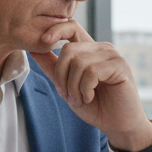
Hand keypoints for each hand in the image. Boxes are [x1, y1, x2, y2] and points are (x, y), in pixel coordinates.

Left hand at [29, 21, 151, 151]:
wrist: (117, 125)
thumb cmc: (95, 106)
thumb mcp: (67, 86)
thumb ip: (52, 67)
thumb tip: (32, 48)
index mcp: (89, 50)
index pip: (71, 26)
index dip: (55, 29)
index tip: (43, 41)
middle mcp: (101, 48)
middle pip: (69, 49)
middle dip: (61, 76)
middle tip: (68, 95)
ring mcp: (112, 55)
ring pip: (78, 62)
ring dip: (74, 87)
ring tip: (80, 100)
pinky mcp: (120, 65)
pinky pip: (91, 72)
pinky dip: (85, 89)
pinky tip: (90, 98)